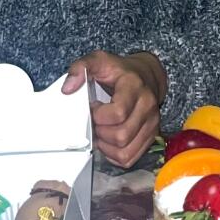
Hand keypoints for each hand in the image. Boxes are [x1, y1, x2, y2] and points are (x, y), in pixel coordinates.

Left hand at [64, 50, 165, 168]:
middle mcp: (148, 106)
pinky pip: (130, 158)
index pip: (118, 112)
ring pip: (126, 152)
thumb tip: (68, 89)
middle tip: (95, 123)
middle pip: (121, 136)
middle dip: (101, 133)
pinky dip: (115, 155)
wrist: (146, 75)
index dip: (99, 115)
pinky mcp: (152, 136)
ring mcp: (152, 123)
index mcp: (135, 86)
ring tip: (102, 133)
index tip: (93, 107)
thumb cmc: (119, 71)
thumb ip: (81, 67)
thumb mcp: (99, 60)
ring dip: (107, 147)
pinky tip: (110, 142)